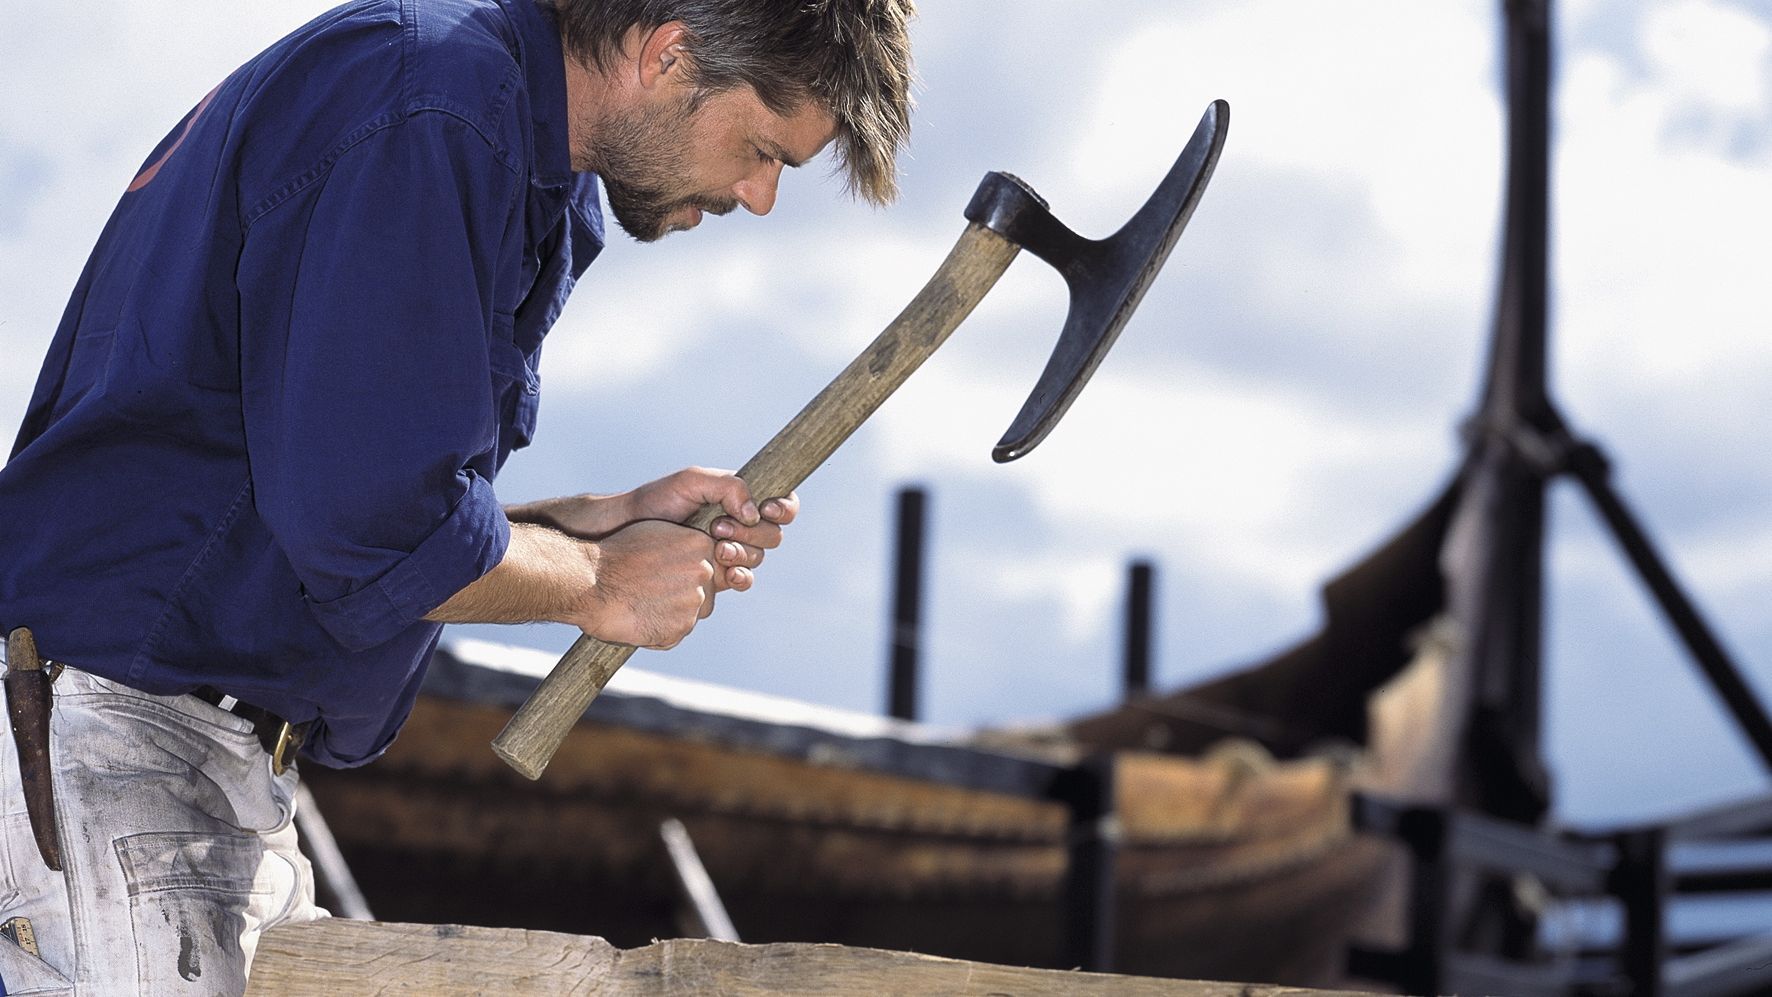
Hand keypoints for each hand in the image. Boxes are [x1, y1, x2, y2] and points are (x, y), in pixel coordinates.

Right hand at [578, 520, 716, 649]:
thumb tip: (695, 557)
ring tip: (641, 606)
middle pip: (705, 593)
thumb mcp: (654, 534)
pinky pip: (675, 635)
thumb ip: (682, 546)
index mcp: (700, 544)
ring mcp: (694, 602)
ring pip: (690, 616)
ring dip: (670, 616)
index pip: (707, 567)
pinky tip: (638, 620)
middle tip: (650, 594)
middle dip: (681, 597)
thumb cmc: (614, 555)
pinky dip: (659, 633)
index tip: (663, 578)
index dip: (684, 575)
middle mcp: (704, 572)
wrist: (588, 581)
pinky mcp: (680, 628)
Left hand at [627, 467, 798, 593]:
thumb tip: (753, 513)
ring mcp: (732, 551)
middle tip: (719, 528)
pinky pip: (743, 580)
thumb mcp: (693, 481)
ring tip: (715, 548)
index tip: (765, 509)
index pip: (782, 505)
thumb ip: (729, 486)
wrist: (630, 530)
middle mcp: (742, 526)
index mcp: (742, 500)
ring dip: (742, 554)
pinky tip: (728, 575)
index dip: (784, 509)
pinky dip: (741, 578)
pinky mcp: (718, 574)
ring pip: (758, 558)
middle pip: (772, 535)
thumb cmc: (660, 500)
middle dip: (751, 534)